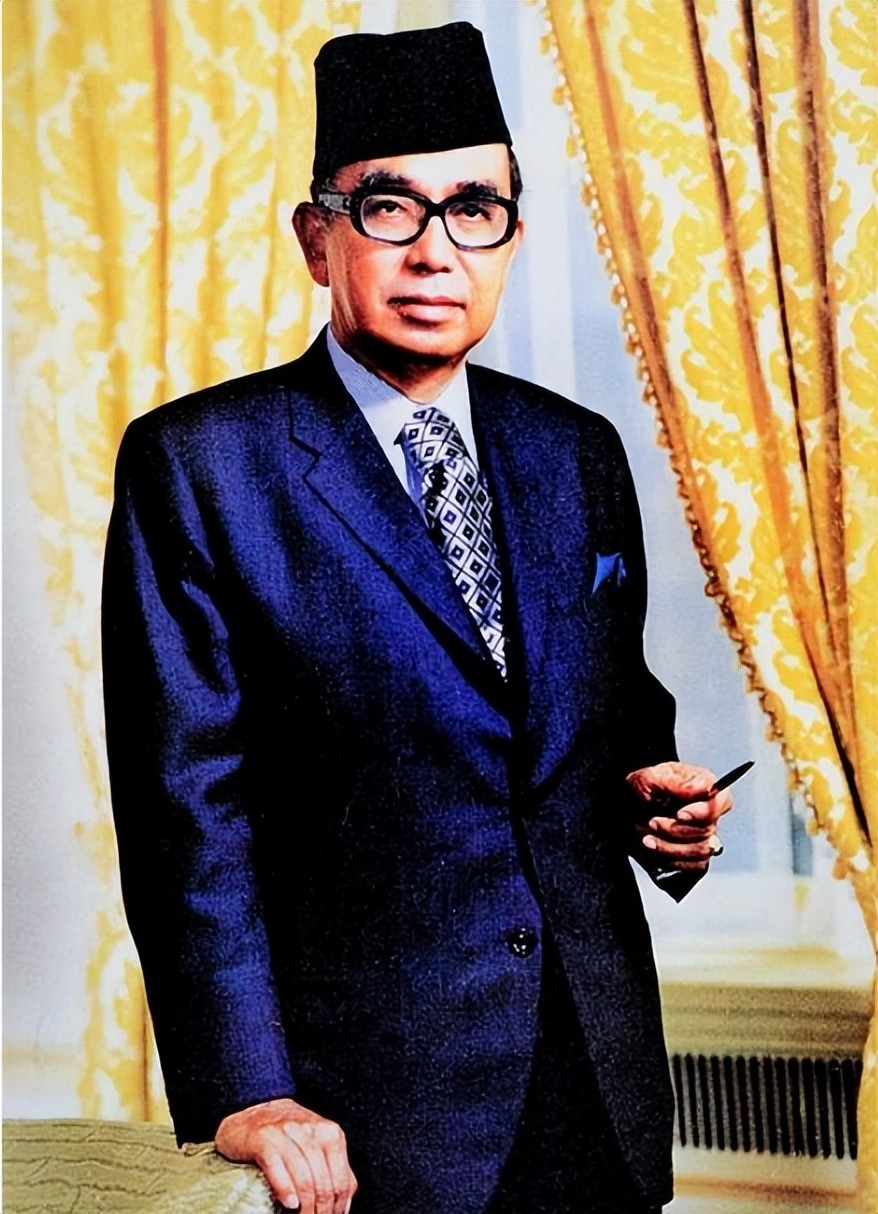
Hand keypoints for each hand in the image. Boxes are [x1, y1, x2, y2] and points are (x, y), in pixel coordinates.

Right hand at [215, 1097, 356, 1213]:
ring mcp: (285, 1132)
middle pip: (323, 1182)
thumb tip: (345, 1203)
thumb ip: (334, 1166)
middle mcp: (310, 1129)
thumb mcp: (317, 1143)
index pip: (341, 1180)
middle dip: (322, 1211)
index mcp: (329, 1133)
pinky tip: (290, 1204)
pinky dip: (285, 1189)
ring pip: (303, 1177)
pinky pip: (277, 1167)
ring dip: (305, 1208)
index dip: (338, 1207)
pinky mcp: (262, 1138)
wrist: (251, 1109)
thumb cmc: (286, 1132)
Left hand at [626, 761, 732, 871]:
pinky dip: (672, 859)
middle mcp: (708, 814)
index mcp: (704, 789)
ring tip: (648, 837)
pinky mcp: (694, 855)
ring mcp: (703, 836)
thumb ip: (680, 782)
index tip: (681, 814)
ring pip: (702, 851)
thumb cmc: (642, 788)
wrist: (626, 805)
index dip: (705, 812)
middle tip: (652, 821)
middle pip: (707, 830)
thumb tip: (707, 788)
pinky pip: (695, 865)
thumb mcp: (653, 777)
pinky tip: (655, 848)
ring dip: (671, 846)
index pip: (722, 801)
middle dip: (675, 829)